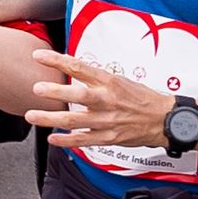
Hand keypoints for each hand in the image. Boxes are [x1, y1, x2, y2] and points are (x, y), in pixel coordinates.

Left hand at [29, 52, 174, 155]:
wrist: (165, 119)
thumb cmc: (142, 98)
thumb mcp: (120, 80)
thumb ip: (96, 79)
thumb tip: (71, 71)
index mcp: (110, 82)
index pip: (80, 67)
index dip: (58, 61)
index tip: (40, 57)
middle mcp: (107, 100)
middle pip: (78, 95)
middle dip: (55, 92)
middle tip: (37, 89)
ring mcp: (107, 120)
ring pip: (74, 120)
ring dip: (50, 119)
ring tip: (33, 116)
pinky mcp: (108, 137)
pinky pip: (83, 140)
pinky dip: (65, 141)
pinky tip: (52, 139)